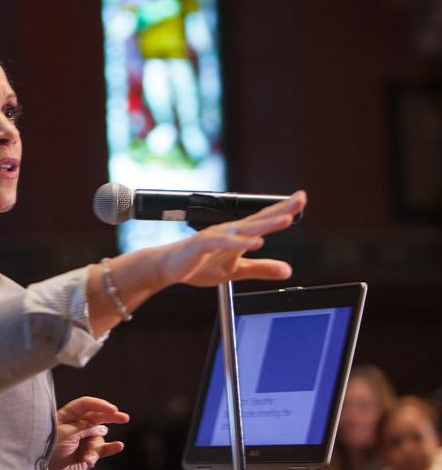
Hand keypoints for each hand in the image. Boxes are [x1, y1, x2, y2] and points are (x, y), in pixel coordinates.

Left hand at [49, 396, 128, 469]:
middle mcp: (73, 428)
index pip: (84, 405)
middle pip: (95, 418)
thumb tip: (100, 425)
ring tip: (87, 459)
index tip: (112, 409)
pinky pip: (102, 450)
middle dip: (109, 417)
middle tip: (124, 418)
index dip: (99, 405)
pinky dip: (110, 448)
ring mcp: (80, 442)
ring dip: (95, 447)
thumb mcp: (65, 435)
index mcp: (64, 418)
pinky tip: (118, 446)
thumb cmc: (47, 454)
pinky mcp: (85, 456)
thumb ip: (84, 427)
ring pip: (98, 437)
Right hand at [160, 191, 305, 287]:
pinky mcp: (202, 246)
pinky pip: (224, 243)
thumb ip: (262, 269)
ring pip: (245, 229)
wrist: (167, 268)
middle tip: (301, 198)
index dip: (283, 210)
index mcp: (238, 235)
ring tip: (286, 219)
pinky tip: (256, 243)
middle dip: (281, 209)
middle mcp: (229, 231)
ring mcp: (216, 237)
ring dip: (266, 224)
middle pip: (259, 219)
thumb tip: (288, 271)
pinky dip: (240, 243)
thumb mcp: (236, 271)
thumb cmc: (198, 265)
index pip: (264, 220)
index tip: (302, 200)